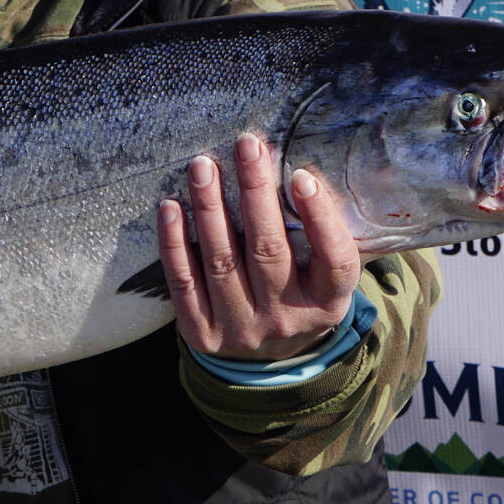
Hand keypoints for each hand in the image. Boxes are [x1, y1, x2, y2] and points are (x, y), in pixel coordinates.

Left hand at [158, 133, 362, 362]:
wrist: (267, 358)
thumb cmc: (298, 293)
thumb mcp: (324, 272)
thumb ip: (321, 231)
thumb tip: (299, 171)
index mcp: (328, 302)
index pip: (333, 259)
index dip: (320, 218)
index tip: (302, 176)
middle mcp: (286, 318)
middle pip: (268, 251)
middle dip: (254, 192)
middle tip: (245, 145)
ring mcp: (241, 329)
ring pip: (221, 261)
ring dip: (209, 208)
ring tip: (202, 166)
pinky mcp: (202, 334)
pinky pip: (183, 282)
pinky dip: (174, 243)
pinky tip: (170, 207)